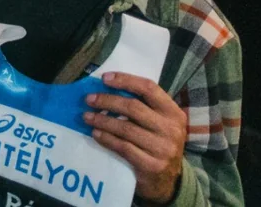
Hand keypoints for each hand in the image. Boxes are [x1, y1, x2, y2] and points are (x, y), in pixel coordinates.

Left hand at [85, 73, 187, 203]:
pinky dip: (106, 138)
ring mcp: (163, 149)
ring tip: (87, 116)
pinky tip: (95, 133)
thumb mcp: (158, 123)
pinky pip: (123, 147)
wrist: (166, 181)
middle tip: (89, 99)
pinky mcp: (152, 165)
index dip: (125, 80)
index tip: (104, 78)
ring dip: (102, 120)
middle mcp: (171, 129)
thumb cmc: (156, 144)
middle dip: (107, 101)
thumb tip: (107, 87)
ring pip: (126, 128)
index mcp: (173, 112)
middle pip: (134, 107)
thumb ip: (142, 106)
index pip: (149, 88)